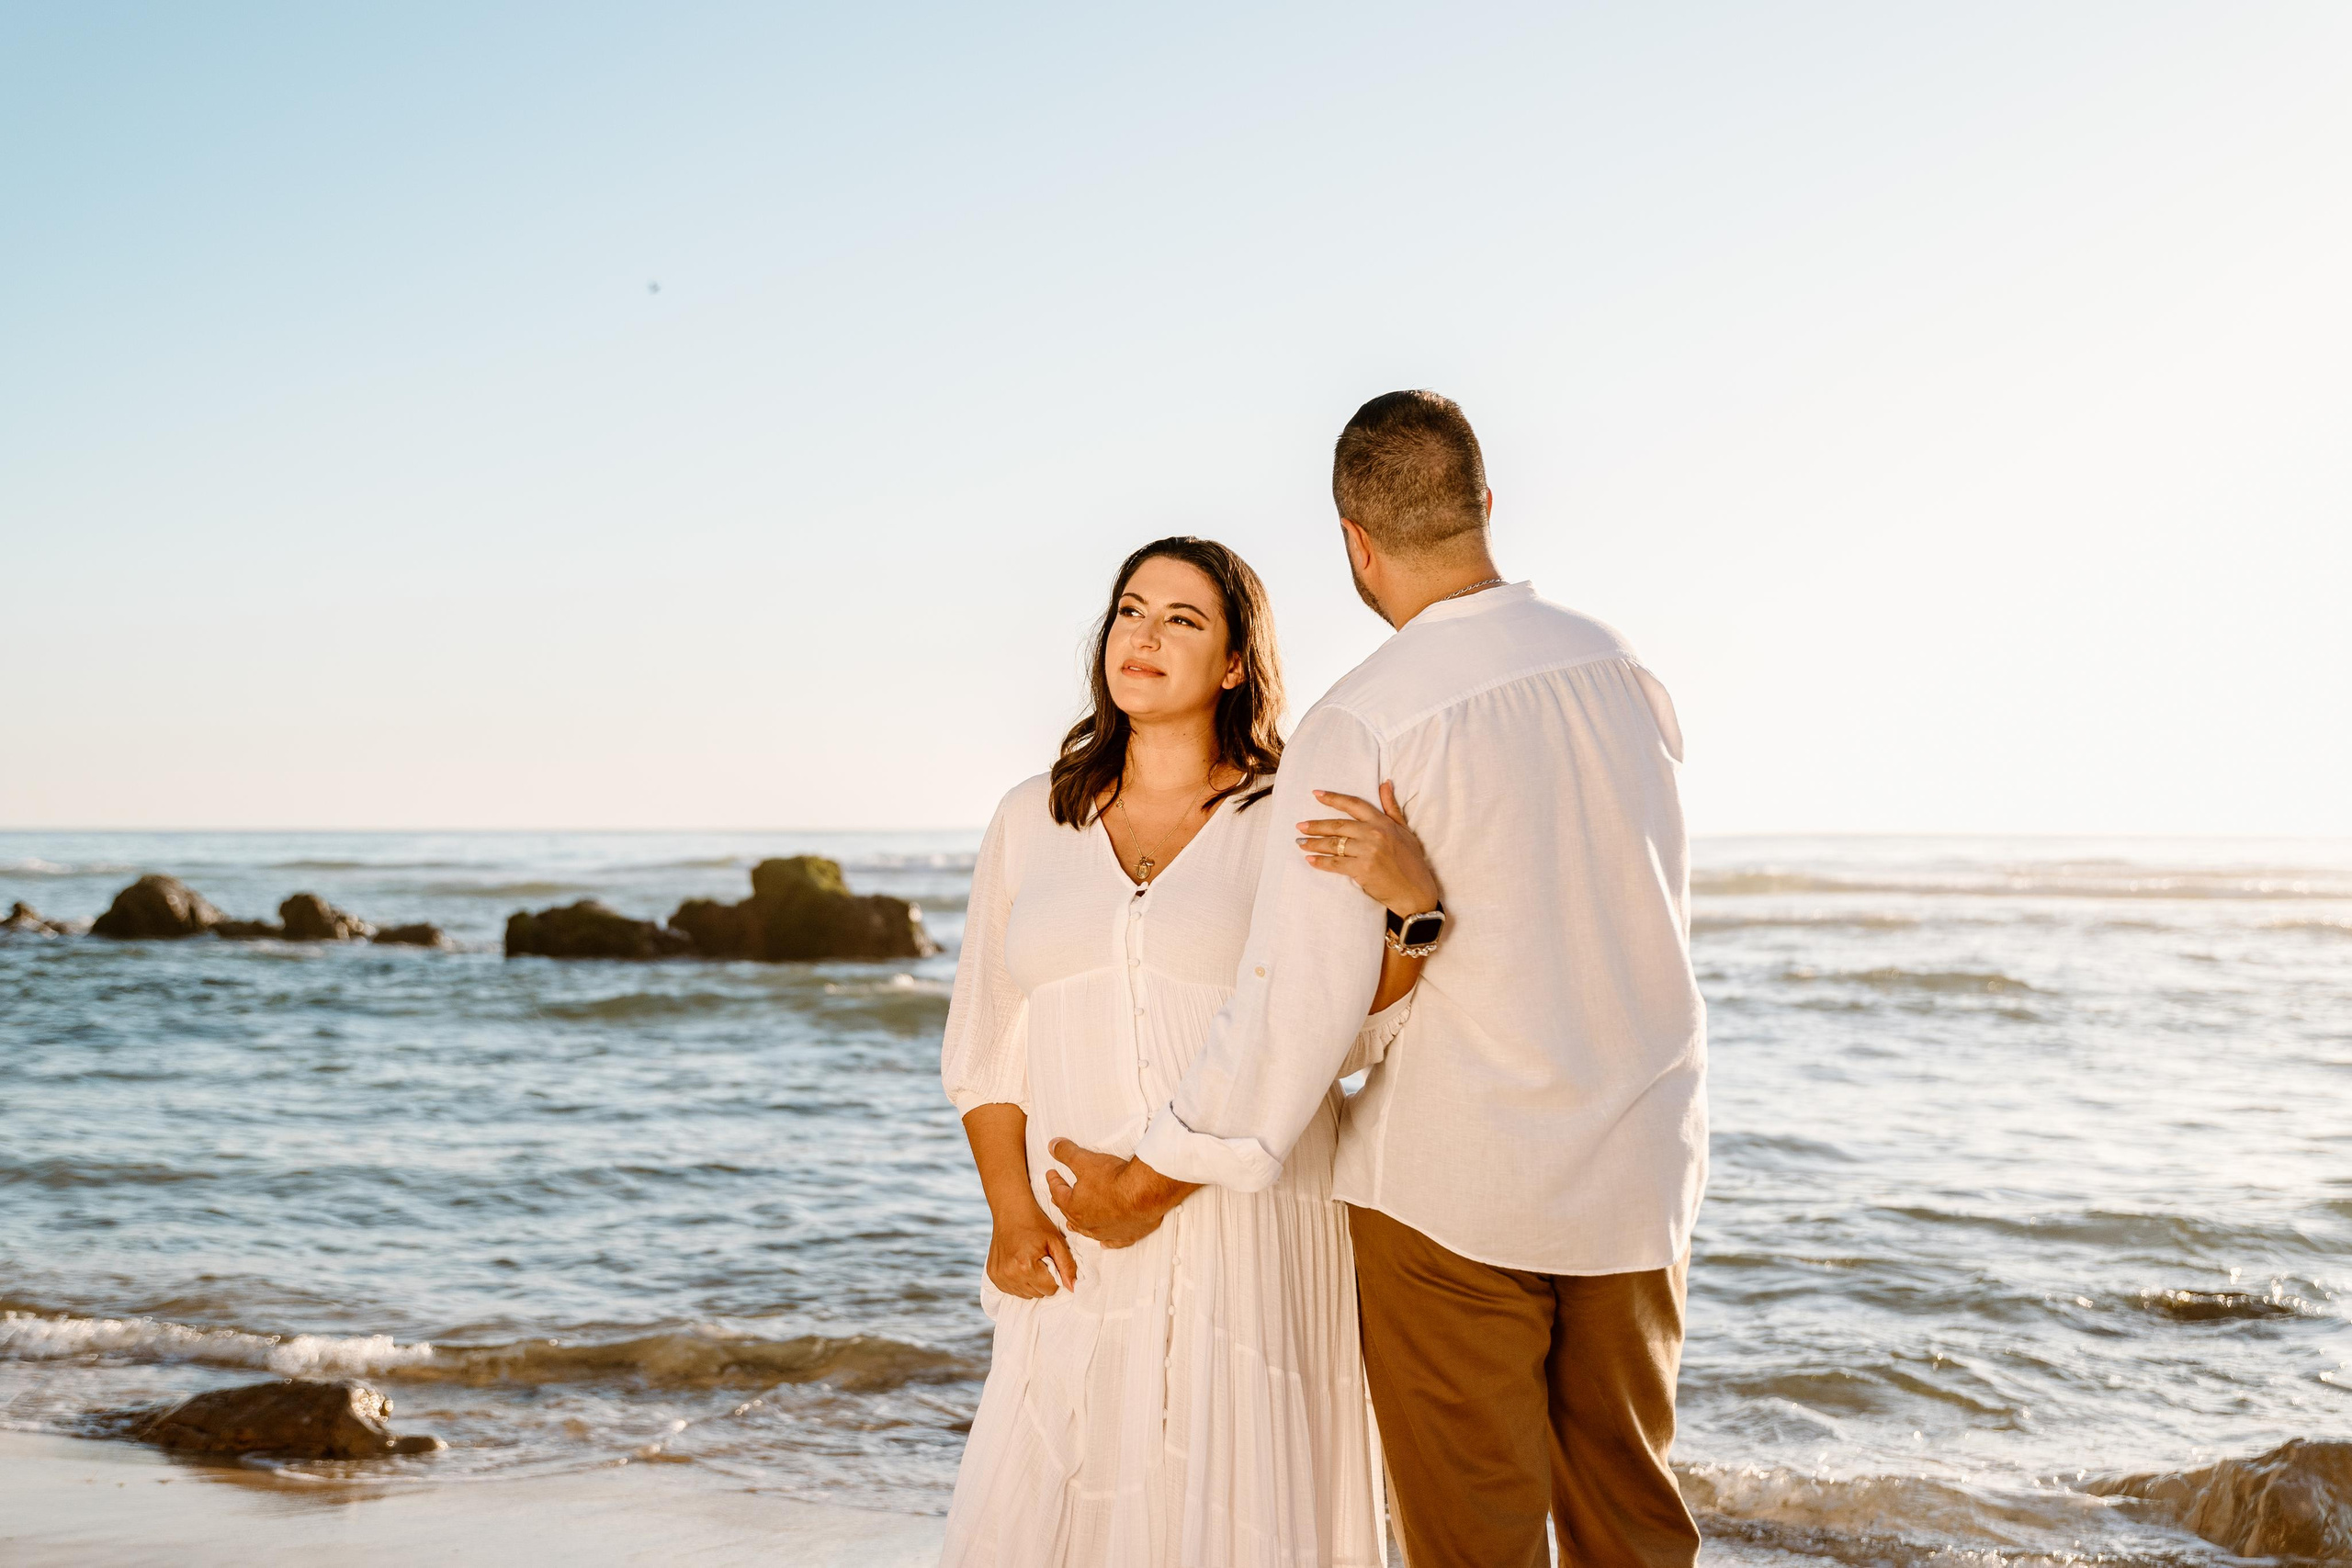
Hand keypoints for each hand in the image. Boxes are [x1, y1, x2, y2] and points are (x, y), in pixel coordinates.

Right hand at [985, 1200, 1078, 1297]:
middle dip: (1043, 1280)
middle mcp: (1010, 1275)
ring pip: (1025, 1294)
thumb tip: (1073, 1287)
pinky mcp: (992, 1276)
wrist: (1011, 1211)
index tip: (1050, 1259)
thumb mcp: (1056, 1241)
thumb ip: (1067, 1266)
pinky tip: (1019, 1264)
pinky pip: (1012, 1290)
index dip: (1055, 1275)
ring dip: (1031, 1282)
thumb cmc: (1036, 1224)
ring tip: (1029, 1261)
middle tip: (1040, 1259)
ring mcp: (999, 1277)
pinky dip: (1019, 1281)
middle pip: (1038, 1294)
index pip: (1050, 1289)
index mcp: (1026, 1267)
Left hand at [1046, 1139, 1191, 1248]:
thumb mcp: (1085, 1160)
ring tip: (1072, 1224)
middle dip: (1063, 1203)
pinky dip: (1107, 1241)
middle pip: (1070, 1213)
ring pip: (1087, 1231)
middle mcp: (1087, 1224)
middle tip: (1058, 1197)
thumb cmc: (1114, 1178)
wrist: (1144, 1193)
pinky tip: (1104, 1243)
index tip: (1051, 1174)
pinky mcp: (1126, 1236)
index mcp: (1074, 1207)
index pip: (1058, 1192)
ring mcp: (1106, 1232)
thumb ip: (1066, 1153)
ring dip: (1079, 1226)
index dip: (1053, 1181)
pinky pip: (1112, 1242)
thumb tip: (1052, 1145)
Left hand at [1298, 782, 1439, 916]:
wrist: (1415, 892)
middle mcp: (1374, 834)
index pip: (1354, 805)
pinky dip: (1320, 862)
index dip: (1333, 798)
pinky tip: (1310, 860)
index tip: (1316, 794)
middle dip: (1316, 826)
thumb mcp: (1405, 831)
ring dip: (1314, 843)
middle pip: (1338, 825)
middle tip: (1300, 826)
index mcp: (1383, 822)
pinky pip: (1335, 864)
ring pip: (1334, 844)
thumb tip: (1385, 783)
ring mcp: (1368, 852)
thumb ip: (1391, 808)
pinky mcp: (1362, 869)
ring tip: (1300, 843)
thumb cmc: (1411, 862)